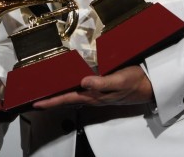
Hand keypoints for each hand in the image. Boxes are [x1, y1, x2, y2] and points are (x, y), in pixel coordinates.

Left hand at [32, 65, 154, 109]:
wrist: (149, 86)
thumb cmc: (134, 81)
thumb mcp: (119, 79)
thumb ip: (102, 82)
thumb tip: (82, 82)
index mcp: (94, 95)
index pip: (67, 99)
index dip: (51, 101)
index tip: (35, 104)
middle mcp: (92, 97)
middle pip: (66, 101)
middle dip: (50, 101)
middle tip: (34, 101)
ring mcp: (96, 95)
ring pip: (72, 97)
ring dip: (58, 97)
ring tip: (45, 95)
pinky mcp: (100, 90)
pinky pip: (80, 93)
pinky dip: (69, 91)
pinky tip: (66, 87)